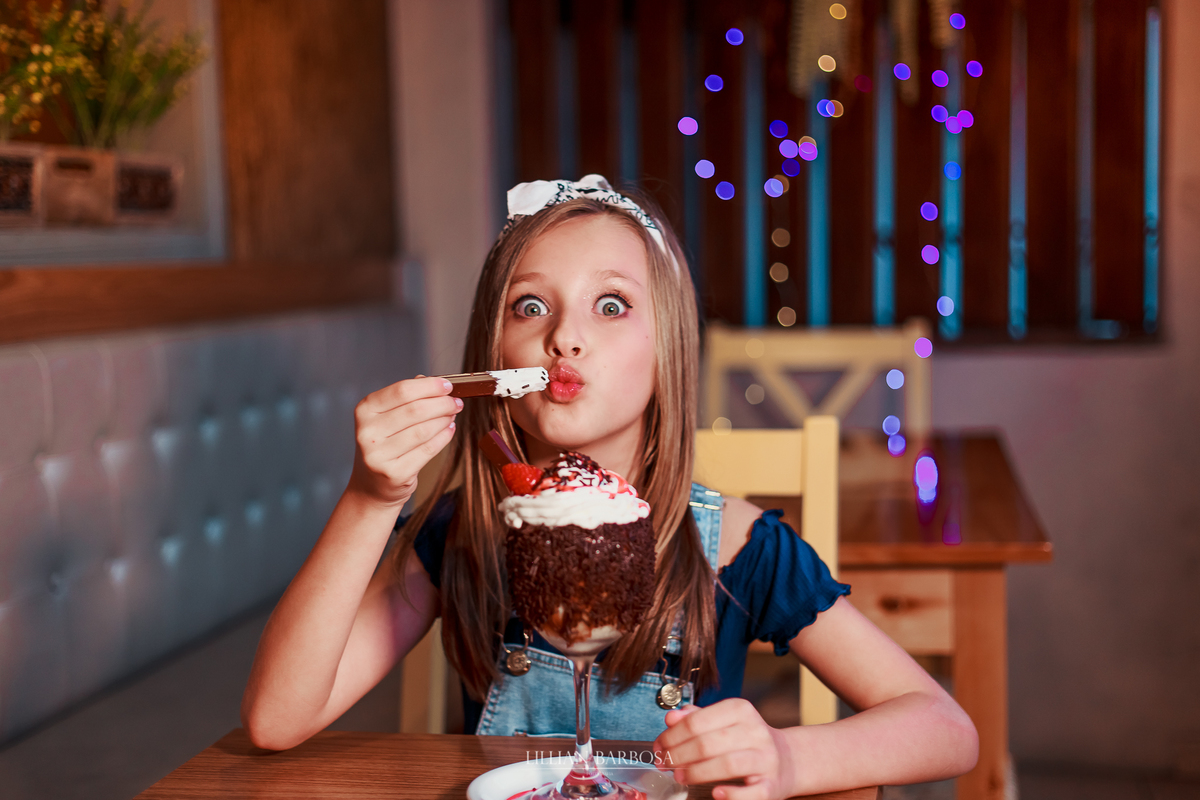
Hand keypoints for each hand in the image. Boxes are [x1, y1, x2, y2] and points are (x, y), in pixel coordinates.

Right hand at [347, 376, 460, 507]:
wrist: (372, 486)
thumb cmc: (385, 445)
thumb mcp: (386, 417)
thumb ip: (407, 397)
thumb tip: (434, 382)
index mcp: (365, 410)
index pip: (401, 390)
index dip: (429, 386)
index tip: (447, 385)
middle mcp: (368, 432)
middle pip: (415, 410)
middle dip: (442, 403)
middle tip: (456, 402)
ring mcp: (379, 455)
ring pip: (424, 430)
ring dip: (444, 420)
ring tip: (452, 415)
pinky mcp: (394, 473)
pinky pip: (428, 450)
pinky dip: (443, 437)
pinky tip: (449, 430)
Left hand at [653, 699, 796, 799]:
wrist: (787, 760)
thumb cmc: (746, 740)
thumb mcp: (723, 722)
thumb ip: (696, 719)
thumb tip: (671, 717)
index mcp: (741, 710)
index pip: (698, 721)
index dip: (672, 736)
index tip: (659, 747)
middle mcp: (756, 731)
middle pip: (708, 743)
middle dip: (678, 755)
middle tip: (664, 763)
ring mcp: (766, 759)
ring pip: (727, 764)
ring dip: (697, 772)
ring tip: (680, 776)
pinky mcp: (772, 785)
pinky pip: (751, 793)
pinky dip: (732, 794)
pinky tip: (716, 793)